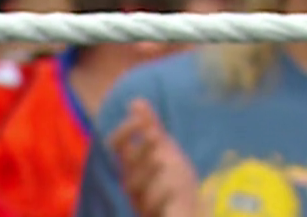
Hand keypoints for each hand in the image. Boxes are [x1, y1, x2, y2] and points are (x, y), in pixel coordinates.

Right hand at [109, 99, 199, 216]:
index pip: (117, 144)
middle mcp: (131, 180)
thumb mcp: (165, 151)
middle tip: (156, 135)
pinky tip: (171, 187)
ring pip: (135, 185)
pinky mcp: (153, 215)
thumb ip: (151, 127)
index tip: (142, 119)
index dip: (126, 131)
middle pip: (128, 164)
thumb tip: (136, 100)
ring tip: (163, 159)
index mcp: (131, 163)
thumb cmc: (173, 179)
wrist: (189, 211)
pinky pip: (152, 207)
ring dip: (148, 170)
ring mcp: (141, 200)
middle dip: (142, 148)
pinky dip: (160, 197)